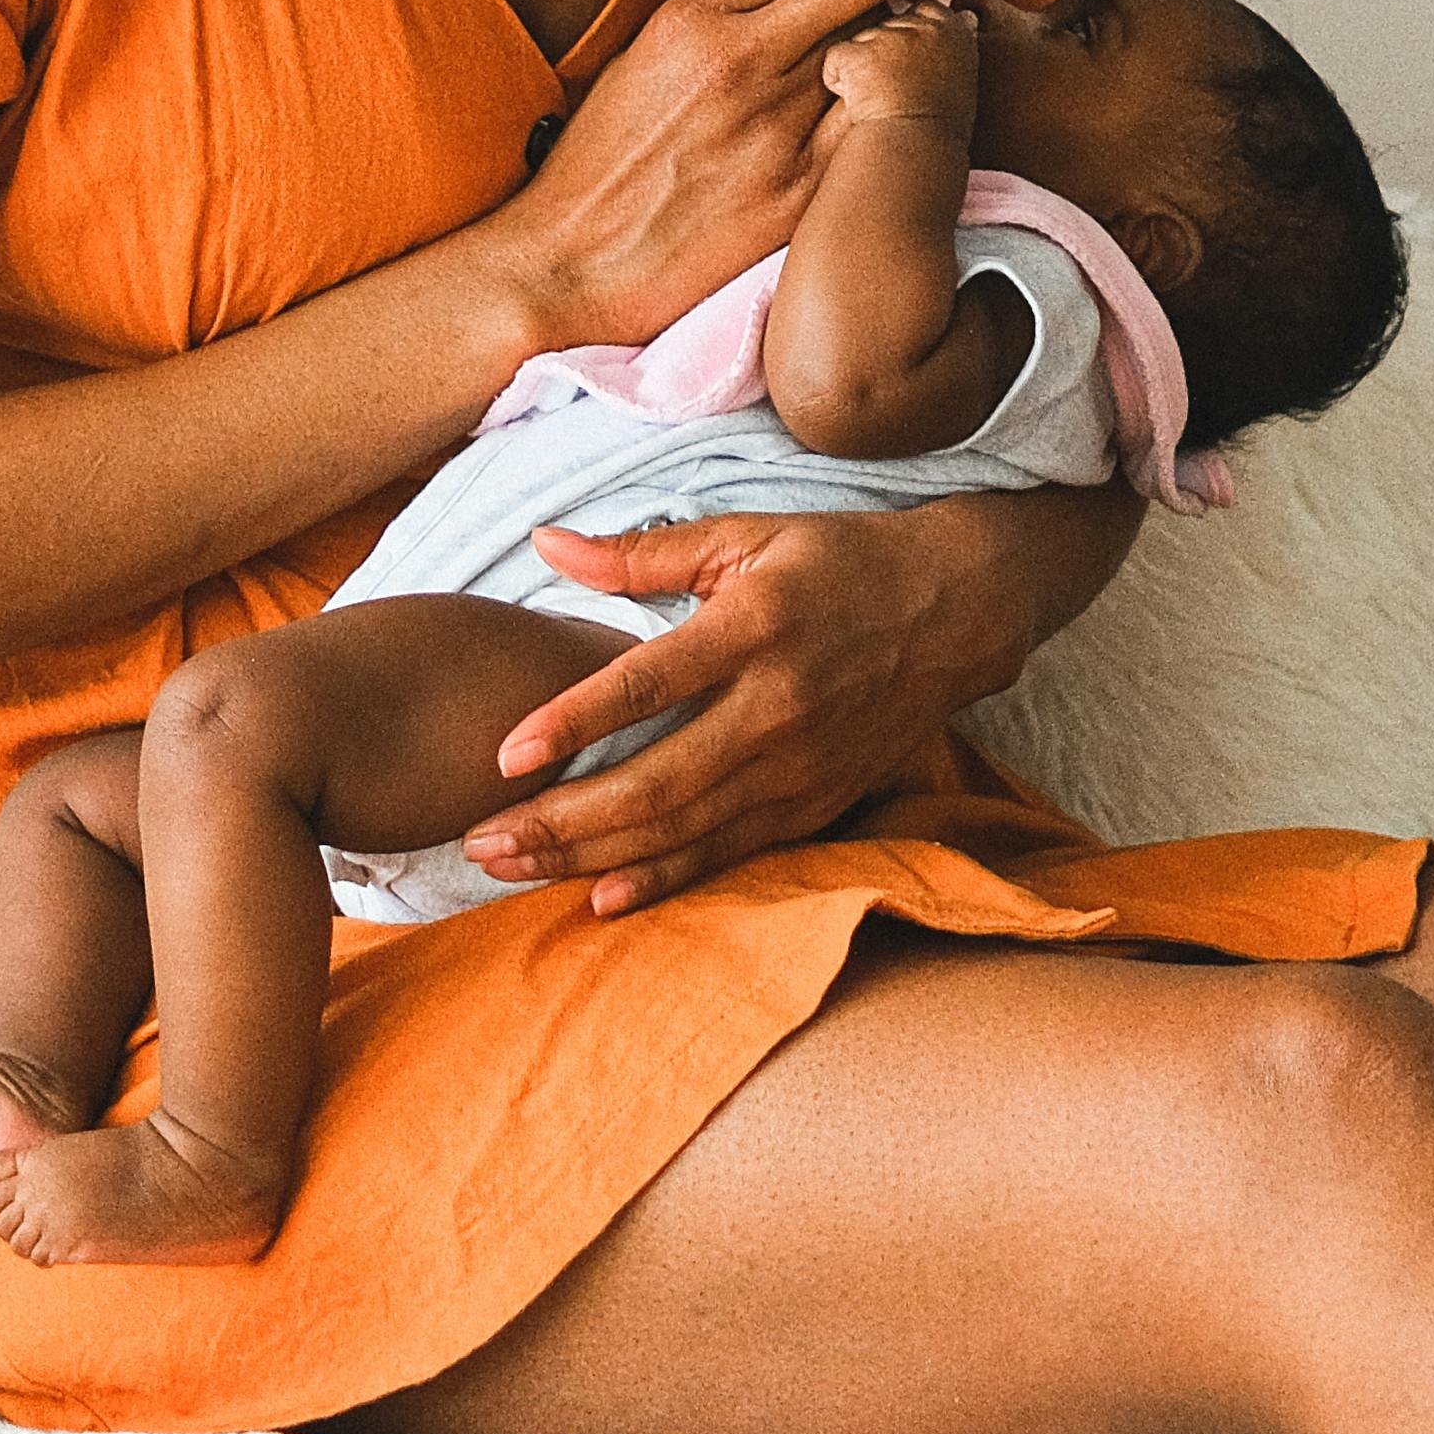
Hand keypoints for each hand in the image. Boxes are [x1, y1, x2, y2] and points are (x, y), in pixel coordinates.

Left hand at [458, 493, 1037, 912]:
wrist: (956, 611)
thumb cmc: (836, 561)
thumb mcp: (744, 535)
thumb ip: (640, 552)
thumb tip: (543, 542)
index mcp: (755, 626)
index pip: (649, 684)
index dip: (573, 722)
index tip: (502, 756)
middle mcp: (778, 707)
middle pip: (655, 781)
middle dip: (560, 820)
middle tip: (477, 840)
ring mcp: (800, 766)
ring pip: (682, 829)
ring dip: (589, 856)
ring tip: (508, 868)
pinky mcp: (814, 804)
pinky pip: (727, 853)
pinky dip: (662, 880)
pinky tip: (598, 898)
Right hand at [488, 0, 950, 364]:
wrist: (576, 266)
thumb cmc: (601, 166)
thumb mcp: (642, 61)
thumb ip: (714, 20)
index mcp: (695, 22)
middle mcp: (742, 63)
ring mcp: (778, 130)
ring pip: (885, 46)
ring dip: (916, 28)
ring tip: (924, 29)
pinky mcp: (801, 193)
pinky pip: (878, 127)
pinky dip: (905, 102)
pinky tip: (909, 99)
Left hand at [819, 0, 976, 144]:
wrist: (917, 154)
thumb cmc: (942, 129)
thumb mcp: (965, 79)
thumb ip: (957, 43)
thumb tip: (968, 16)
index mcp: (954, 31)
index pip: (926, 9)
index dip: (912, 35)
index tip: (911, 63)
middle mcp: (922, 27)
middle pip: (889, 24)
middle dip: (884, 53)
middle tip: (898, 92)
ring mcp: (888, 37)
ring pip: (860, 41)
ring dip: (862, 68)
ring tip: (881, 103)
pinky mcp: (856, 54)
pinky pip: (836, 60)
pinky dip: (839, 83)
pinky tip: (859, 107)